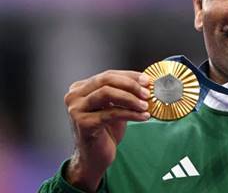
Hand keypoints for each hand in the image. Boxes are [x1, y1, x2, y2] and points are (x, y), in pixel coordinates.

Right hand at [63, 70, 150, 191]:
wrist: (94, 158)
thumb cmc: (105, 130)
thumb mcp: (114, 106)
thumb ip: (123, 92)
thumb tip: (146, 82)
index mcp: (80, 88)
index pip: (108, 75)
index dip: (130, 76)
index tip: (147, 80)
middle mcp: (74, 96)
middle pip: (106, 80)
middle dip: (130, 85)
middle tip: (147, 93)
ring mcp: (76, 110)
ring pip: (107, 94)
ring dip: (131, 99)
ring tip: (145, 106)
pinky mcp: (83, 123)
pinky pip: (111, 113)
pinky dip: (131, 114)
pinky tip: (143, 117)